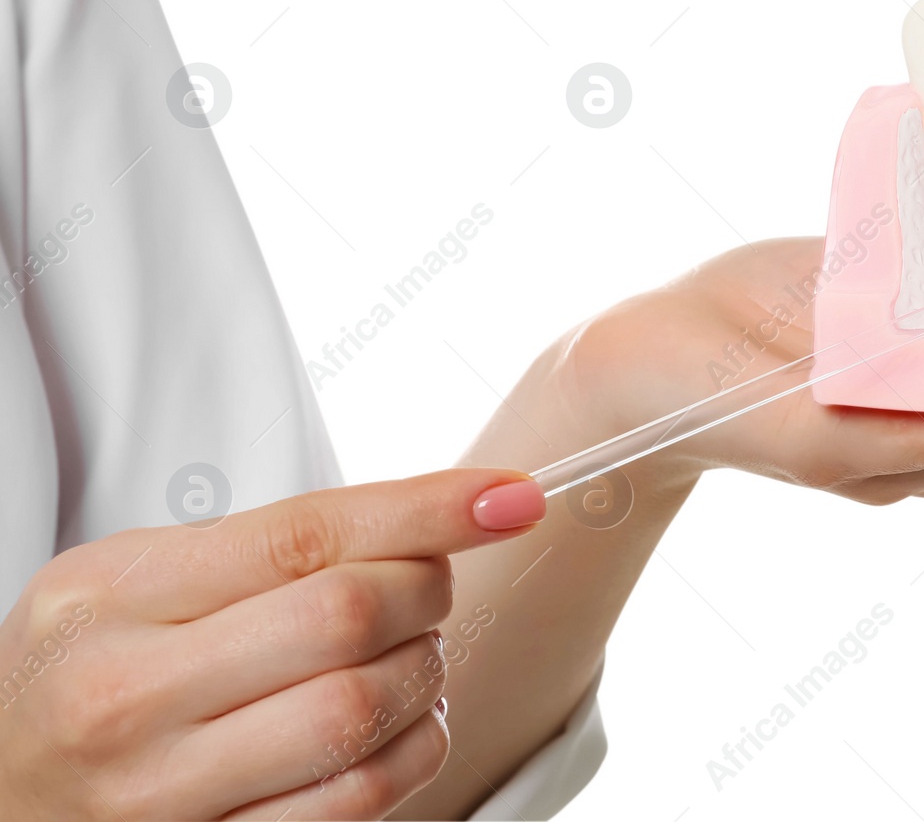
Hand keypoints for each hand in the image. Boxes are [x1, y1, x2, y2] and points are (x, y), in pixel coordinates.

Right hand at [0, 468, 546, 819]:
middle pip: (347, 620)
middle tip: (425, 586)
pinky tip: (402, 726)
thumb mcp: (146, 580)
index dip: (426, 509)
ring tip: (411, 655)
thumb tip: (443, 515)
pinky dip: (411, 753)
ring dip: (426, 675)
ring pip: (361, 715)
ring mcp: (159, 798)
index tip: (512, 493)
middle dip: (425, 591)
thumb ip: (276, 548)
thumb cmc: (96, 666)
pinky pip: (353, 805)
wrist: (1, 789)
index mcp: (112, 598)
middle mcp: (126, 700)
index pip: (305, 536)